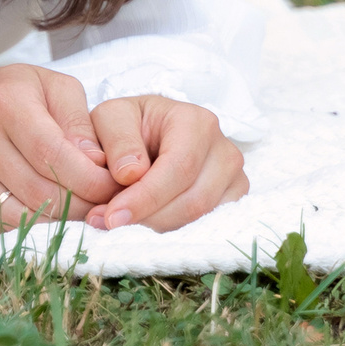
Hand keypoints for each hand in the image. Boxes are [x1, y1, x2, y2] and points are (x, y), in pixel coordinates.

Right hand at [0, 62, 121, 231]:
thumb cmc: (21, 96)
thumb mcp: (57, 88)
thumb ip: (81, 121)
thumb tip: (97, 162)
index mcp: (4, 103)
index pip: (53, 155)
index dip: (91, 180)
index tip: (115, 187)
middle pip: (40, 193)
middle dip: (82, 207)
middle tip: (105, 205)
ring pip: (22, 216)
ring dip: (60, 223)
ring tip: (80, 210)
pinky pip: (1, 227)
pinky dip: (30, 228)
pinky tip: (46, 212)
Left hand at [82, 94, 248, 231]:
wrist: (151, 127)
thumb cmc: (130, 122)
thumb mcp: (111, 116)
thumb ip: (117, 139)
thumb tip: (129, 175)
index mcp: (195, 122)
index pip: (177, 168)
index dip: (146, 197)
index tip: (112, 217)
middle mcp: (223, 150)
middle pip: (193, 200)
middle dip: (149, 217)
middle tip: (110, 223)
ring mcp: (234, 176)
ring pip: (201, 217)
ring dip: (159, 226)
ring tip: (123, 221)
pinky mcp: (234, 197)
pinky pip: (208, 224)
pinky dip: (175, 229)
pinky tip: (147, 222)